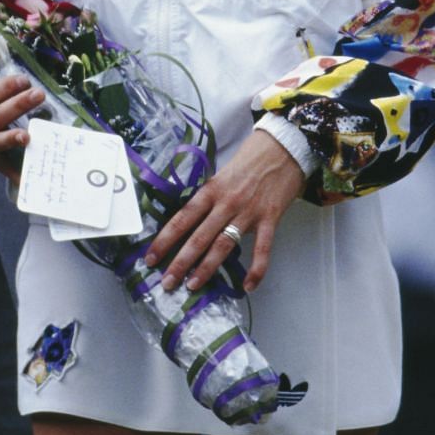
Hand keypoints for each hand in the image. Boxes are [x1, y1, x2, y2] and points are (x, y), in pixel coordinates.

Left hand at [145, 129, 304, 293]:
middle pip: (199, 237)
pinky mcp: (270, 218)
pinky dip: (256, 269)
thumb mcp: (221, 174)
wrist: (283, 147)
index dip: (165, 240)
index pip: (182, 218)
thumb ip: (209, 198)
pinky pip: (262, 249)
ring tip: (193, 285)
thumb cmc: (250, 159)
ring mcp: (248, 212)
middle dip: (181, 262)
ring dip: (207, 268)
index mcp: (211, 190)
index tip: (151, 257)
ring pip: (224, 245)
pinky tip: (248, 286)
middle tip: (167, 282)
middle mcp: (226, 203)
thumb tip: (192, 221)